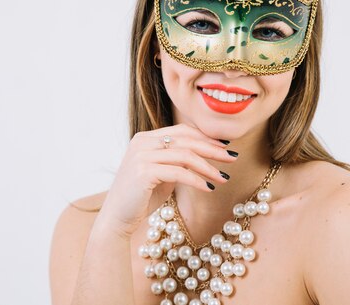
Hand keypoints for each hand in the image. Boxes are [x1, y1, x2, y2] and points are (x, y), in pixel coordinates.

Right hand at [96, 123, 236, 238]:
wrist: (117, 219)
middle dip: (213, 149)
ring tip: (223, 178)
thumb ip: (177, 161)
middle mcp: (142, 142)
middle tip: (233, 158)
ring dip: (208, 167)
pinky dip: (197, 180)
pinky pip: (179, 172)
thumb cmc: (141, 198)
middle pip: (186, 140)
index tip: (225, 147)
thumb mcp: (162, 173)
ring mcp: (141, 155)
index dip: (206, 137)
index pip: (182, 130)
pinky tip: (209, 188)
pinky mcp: (143, 171)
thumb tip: (206, 155)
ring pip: (185, 155)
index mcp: (145, 138)